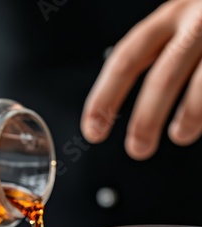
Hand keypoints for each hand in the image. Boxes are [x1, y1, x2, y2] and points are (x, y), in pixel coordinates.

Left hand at [81, 0, 201, 159]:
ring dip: (188, 118)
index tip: (93, 130)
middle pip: (162, 77)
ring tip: (179, 134)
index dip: (105, 98)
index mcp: (167, 19)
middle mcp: (195, 24)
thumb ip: (161, 58)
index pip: (125, 61)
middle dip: (146, 120)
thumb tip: (136, 113)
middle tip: (137, 148)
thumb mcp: (180, 26)